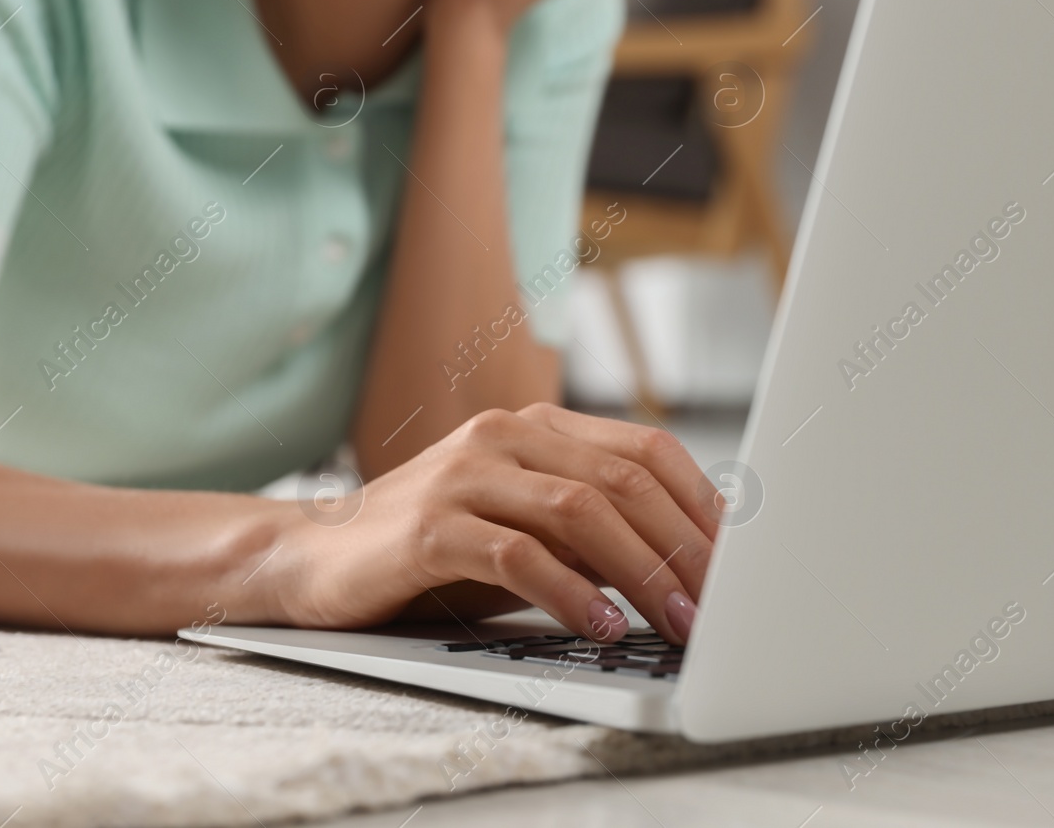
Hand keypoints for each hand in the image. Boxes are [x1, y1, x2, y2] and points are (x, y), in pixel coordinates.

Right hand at [269, 405, 717, 643]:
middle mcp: (505, 436)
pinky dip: (570, 593)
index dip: (702, 505)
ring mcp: (465, 476)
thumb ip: (589, 527)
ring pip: (581, 511)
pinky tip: (600, 627)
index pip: (646, 448)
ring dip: (641, 572)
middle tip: (720, 608)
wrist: (314, 557)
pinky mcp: (429, 528)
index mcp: (537, 426)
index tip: (739, 564)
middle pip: (624, 479)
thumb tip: (689, 563)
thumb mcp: (523, 526)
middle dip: (684, 547)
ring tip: (676, 622)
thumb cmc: (433, 549)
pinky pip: (518, 555)